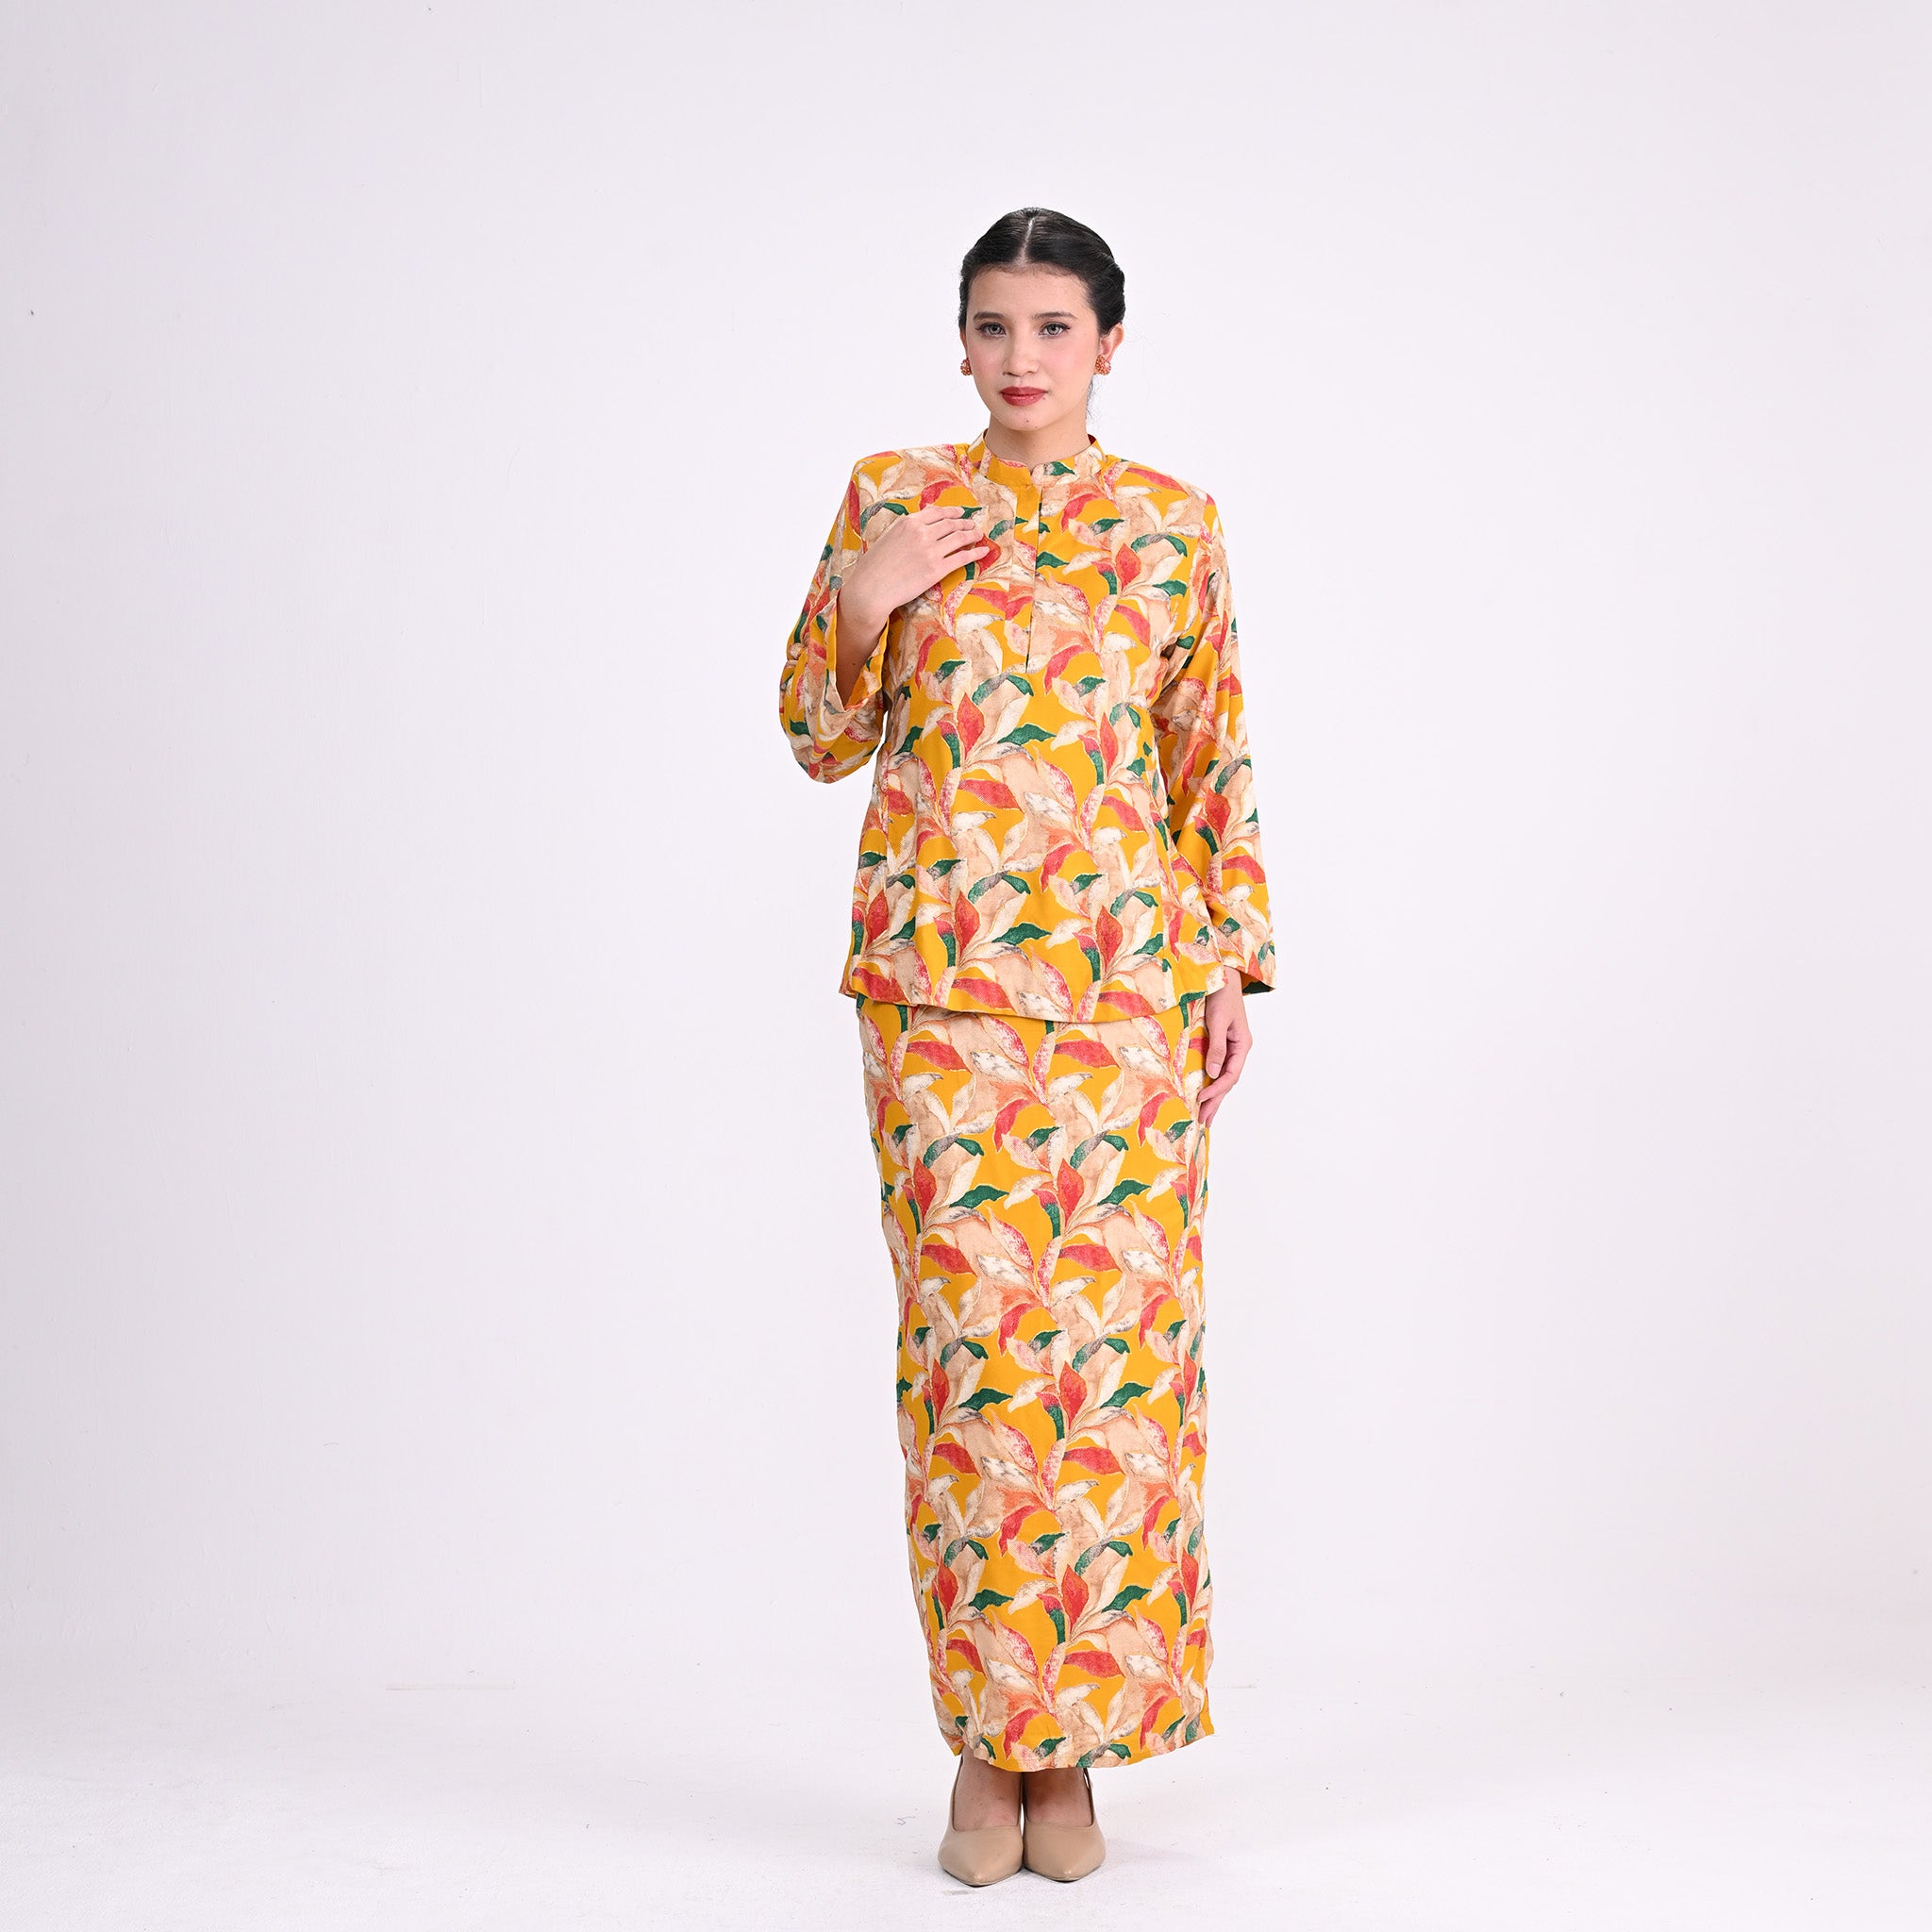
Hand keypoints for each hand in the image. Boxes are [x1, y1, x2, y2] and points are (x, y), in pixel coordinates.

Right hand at [838, 504, 991, 632]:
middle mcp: (922, 533)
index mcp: (908, 522)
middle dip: (965, 523)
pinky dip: (976, 553)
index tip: (960, 513)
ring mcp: (931, 550)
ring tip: (979, 535)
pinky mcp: (937, 569)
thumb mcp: (887, 537)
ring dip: (972, 535)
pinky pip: (962, 558)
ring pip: (960, 538)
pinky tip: (984, 551)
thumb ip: (904, 530)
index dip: (952, 511)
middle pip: (951, 524)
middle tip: (972, 524)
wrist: (871, 588)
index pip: (937, 512)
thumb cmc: (873, 567)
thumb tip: (917, 524)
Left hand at [1197, 978, 1252, 1127]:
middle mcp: (1239, 1049)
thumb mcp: (1218, 1021)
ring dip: (1214, 1096)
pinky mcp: (1221, 1044)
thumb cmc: (1221, 995)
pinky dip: (1211, 1083)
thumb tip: (1214, 1073)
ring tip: (1205, 1116)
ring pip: (1223, 1078)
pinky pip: (1218, 1069)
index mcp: (1243, 1045)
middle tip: (1204, 1122)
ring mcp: (1231, 1048)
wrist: (1221, 976)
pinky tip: (1204, 1093)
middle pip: (1228, 1081)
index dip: (1216, 1089)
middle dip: (1216, 1102)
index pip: (1231, 1075)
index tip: (1200, 1099)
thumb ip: (1217, 1047)